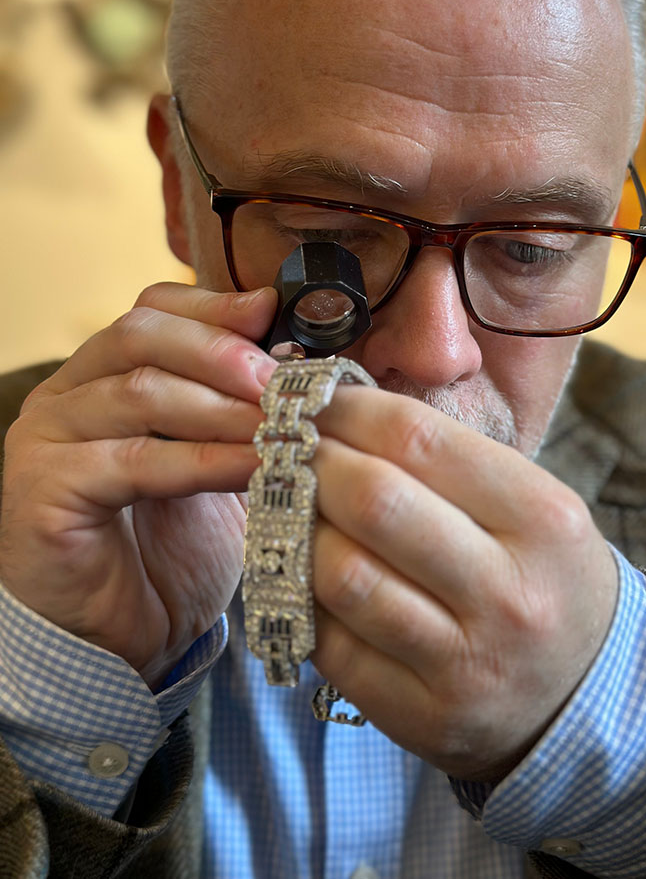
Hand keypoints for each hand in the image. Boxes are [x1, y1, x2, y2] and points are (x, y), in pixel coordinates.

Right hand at [0, 283, 277, 686]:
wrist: (120, 642)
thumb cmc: (170, 552)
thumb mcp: (214, 463)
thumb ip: (238, 409)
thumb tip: (296, 361)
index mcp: (101, 375)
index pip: (152, 309)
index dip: (214, 307)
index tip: (273, 316)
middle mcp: (65, 396)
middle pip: (142, 334)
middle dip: (222, 351)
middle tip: (282, 381)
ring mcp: (46, 440)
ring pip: (139, 392)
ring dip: (222, 406)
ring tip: (280, 425)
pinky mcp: (44, 491)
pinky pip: (134, 461)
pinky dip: (202, 460)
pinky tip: (252, 467)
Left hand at [311, 384, 617, 782]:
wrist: (584, 698)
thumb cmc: (542, 578)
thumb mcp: (532, 507)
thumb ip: (448, 463)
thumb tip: (338, 416)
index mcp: (542, 519)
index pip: (419, 440)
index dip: (348, 412)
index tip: (313, 402)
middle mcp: (509, 592)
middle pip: (374, 502)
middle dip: (312, 464)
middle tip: (287, 451)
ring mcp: (465, 663)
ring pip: (342, 575)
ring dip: (297, 532)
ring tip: (292, 512)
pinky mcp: (422, 715)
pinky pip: (332, 645)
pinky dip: (303, 599)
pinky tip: (305, 575)